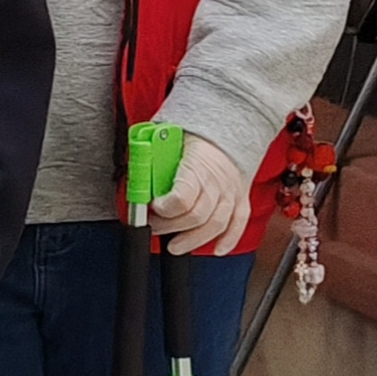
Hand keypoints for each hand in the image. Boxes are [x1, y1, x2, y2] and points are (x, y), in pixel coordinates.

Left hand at [146, 133, 252, 256]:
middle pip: (197, 216)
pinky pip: (238, 224)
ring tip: (174, 246)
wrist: (227, 125)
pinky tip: (217, 250)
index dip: (165, 208)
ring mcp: (231, 192)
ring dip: (193, 240)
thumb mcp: (166, 140)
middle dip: (171, 227)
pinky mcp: (240, 200)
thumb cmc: (192, 135)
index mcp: (197, 165)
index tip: (152, 208)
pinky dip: (229, 240)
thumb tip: (136, 179)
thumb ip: (152, 160)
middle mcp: (217, 182)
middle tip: (154, 226)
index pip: (183, 197)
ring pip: (216, 225)